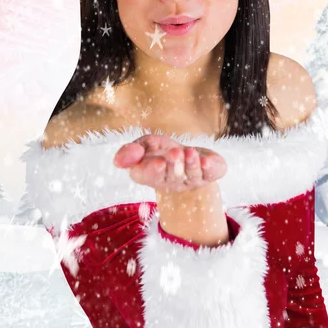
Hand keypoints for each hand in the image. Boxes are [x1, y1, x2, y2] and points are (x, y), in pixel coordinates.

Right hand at [112, 134, 226, 193]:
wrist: (186, 154)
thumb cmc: (161, 150)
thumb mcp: (144, 145)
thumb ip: (131, 151)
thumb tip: (117, 162)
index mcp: (151, 175)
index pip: (149, 177)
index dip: (154, 171)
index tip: (158, 162)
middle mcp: (171, 182)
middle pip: (172, 177)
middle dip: (174, 166)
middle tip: (175, 152)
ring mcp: (191, 180)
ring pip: (191, 176)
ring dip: (191, 164)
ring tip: (190, 152)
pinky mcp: (209, 175)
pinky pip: (209, 174)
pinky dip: (208, 168)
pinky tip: (206, 161)